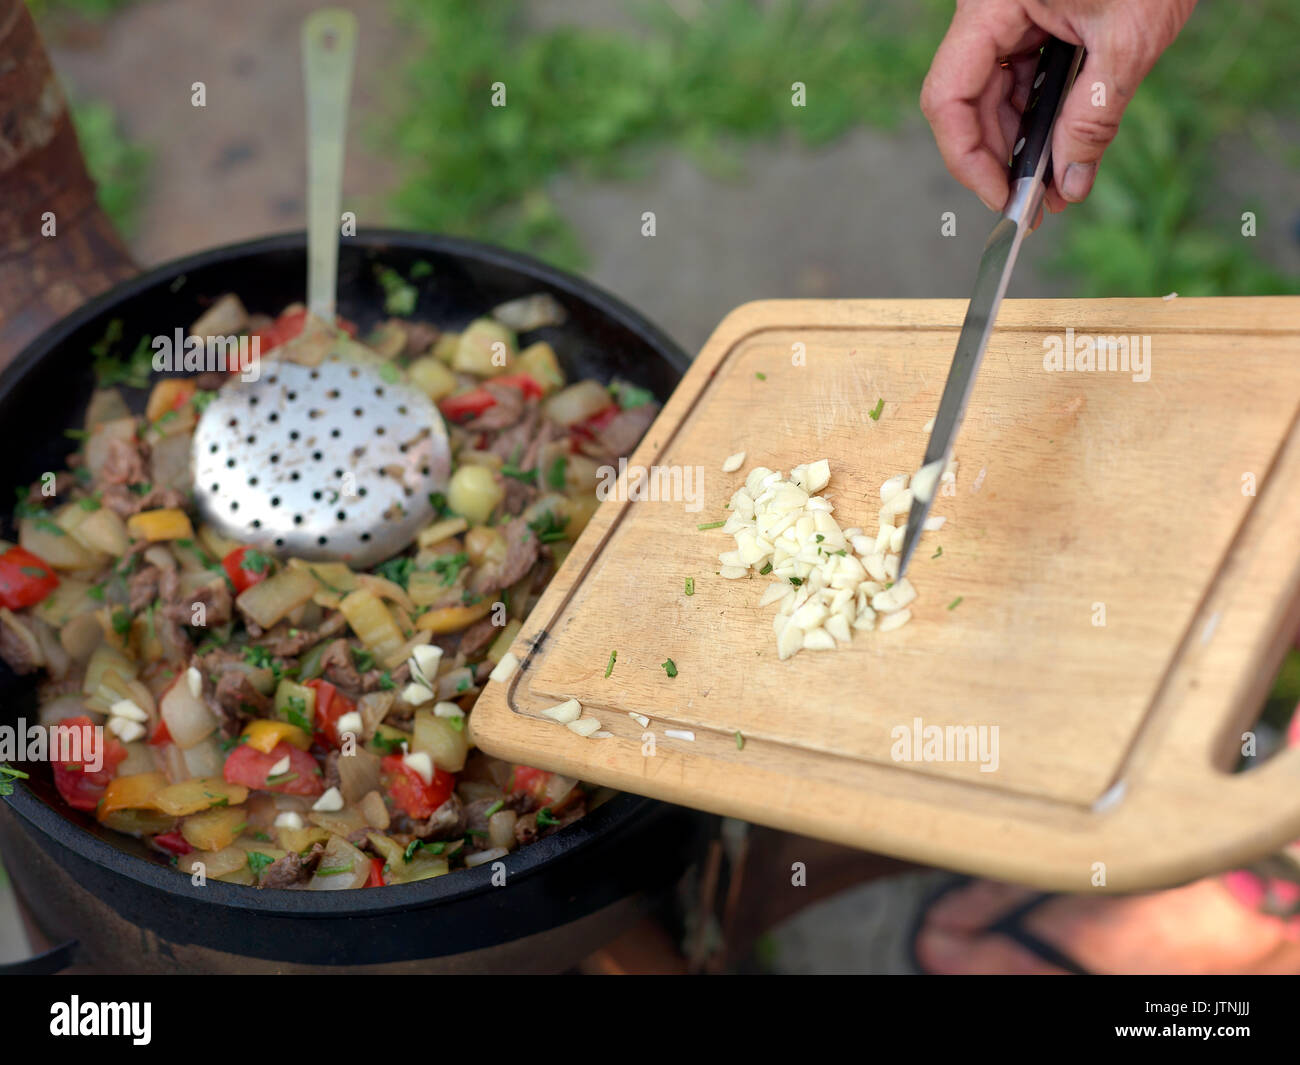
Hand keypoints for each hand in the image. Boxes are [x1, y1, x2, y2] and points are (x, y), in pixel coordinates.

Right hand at [920, 0, 1195, 213]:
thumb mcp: (1128, 42)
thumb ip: (1092, 118)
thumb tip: (1069, 184)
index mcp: (992, 5)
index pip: (948, 97)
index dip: (968, 158)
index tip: (1001, 197)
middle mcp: (987, 12)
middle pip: (966, 103)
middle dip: (999, 158)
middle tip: (1033, 206)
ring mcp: (1006, 17)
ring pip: (992, 96)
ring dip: (1021, 144)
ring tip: (1054, 185)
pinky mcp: (1029, 21)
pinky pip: (1019, 79)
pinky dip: (1039, 117)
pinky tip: (1060, 149)